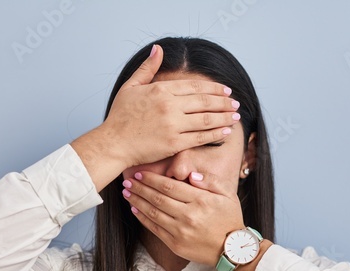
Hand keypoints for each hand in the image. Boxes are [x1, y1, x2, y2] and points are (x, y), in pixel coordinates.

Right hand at [102, 44, 240, 167]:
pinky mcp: (174, 143)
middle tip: (235, 103)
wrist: (113, 143)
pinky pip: (200, 137)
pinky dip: (215, 134)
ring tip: (235, 116)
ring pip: (206, 119)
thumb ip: (148, 68)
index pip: (194, 87)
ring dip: (224, 117)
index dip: (213, 88)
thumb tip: (158, 49)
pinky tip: (225, 131)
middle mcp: (169, 106)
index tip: (225, 90)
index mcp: (161, 90)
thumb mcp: (131, 87)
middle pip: (205, 102)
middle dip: (224, 102)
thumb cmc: (120, 117)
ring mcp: (173, 125)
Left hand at [121, 170, 244, 265]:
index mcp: (201, 200)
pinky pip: (155, 229)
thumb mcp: (228, 195)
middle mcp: (188, 215)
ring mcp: (180, 231)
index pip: (169, 186)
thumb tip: (191, 175)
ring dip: (137, 201)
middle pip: (158, 198)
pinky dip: (143, 218)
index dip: (151, 179)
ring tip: (127, 193)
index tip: (140, 174)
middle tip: (127, 181)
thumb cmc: (230, 220)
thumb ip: (210, 181)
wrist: (232, 250)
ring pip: (153, 212)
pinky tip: (135, 210)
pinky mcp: (175, 244)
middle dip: (140, 188)